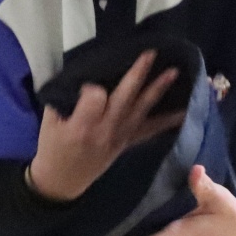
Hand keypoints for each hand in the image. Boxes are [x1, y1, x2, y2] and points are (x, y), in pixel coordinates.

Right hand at [28, 52, 183, 201]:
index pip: (95, 98)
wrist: (63, 182)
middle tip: (151, 53)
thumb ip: (65, 100)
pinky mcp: (128, 142)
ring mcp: (120, 137)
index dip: (92, 86)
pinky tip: (185, 111)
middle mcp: (105, 130)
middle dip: (138, 74)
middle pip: (124, 98)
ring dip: (158, 90)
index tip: (86, 83)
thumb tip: (83, 75)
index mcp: (82, 126)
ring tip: (174, 72)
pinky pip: (151, 131)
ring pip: (142, 110)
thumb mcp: (50, 122)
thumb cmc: (53, 148)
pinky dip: (169, 121)